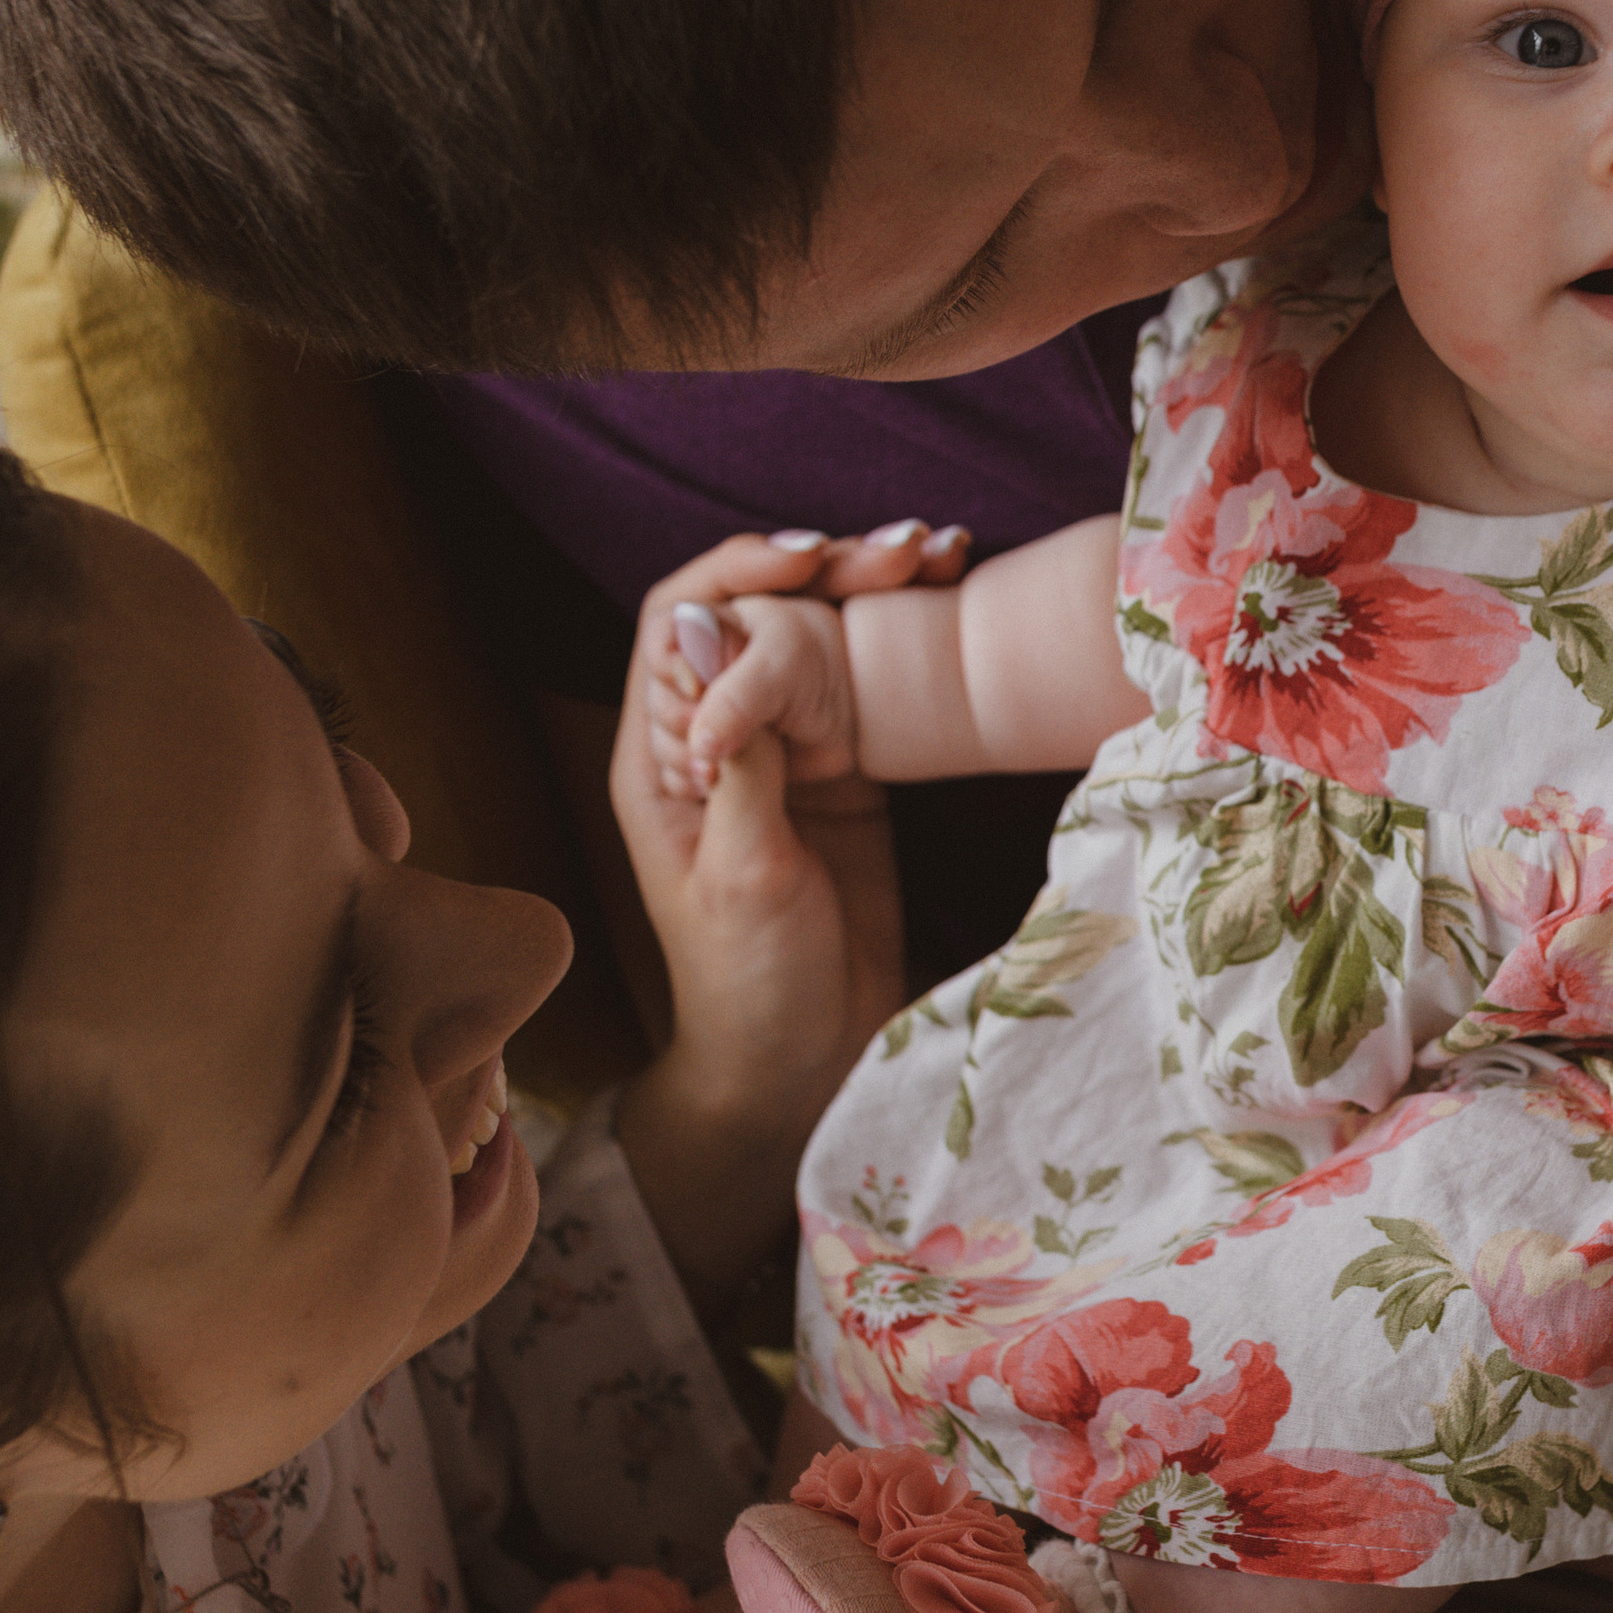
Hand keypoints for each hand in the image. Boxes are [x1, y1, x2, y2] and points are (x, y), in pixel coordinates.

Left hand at [610, 609, 908, 1313]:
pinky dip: (904, 634)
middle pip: (752, 609)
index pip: (679, 619)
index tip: (818, 561)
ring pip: (813, 631)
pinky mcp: (845, 771)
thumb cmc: (751, 983)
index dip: (741, 573)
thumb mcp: (742, 870)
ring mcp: (783, 751)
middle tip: (909, 549)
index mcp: (663, 758)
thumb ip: (735, 752)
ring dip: (871, 586)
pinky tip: (949, 601)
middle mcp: (714, 738)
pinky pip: (865, 678)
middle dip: (825, 564)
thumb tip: (704, 623)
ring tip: (939, 553)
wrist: (804, 1063)